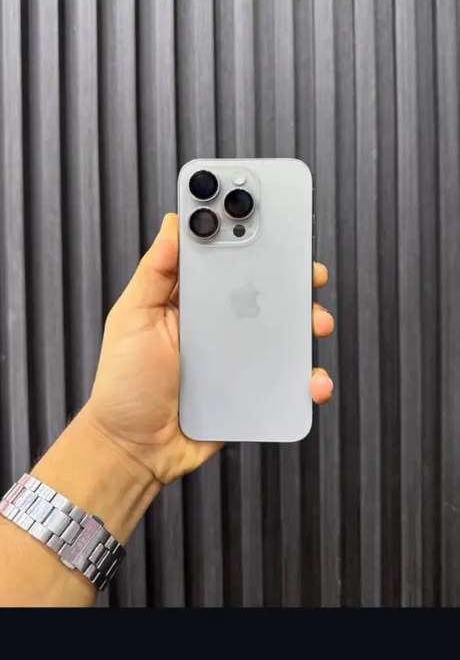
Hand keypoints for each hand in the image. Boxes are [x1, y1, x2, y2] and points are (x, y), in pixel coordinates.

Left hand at [85, 214, 334, 485]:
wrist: (134, 449)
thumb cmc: (124, 384)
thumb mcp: (132, 318)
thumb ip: (154, 272)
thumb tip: (173, 222)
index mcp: (191, 297)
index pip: (224, 254)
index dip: (245, 230)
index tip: (266, 210)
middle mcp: (220, 321)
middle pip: (266, 287)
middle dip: (293, 273)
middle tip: (307, 269)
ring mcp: (240, 355)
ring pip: (286, 330)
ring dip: (309, 321)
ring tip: (315, 322)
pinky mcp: (254, 389)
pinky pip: (289, 379)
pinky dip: (308, 379)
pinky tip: (311, 380)